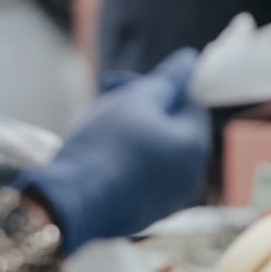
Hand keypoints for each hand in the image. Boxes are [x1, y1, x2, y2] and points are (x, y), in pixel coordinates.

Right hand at [13, 49, 210, 254]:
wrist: (74, 202)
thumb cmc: (105, 145)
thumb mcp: (135, 101)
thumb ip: (167, 80)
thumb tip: (191, 60)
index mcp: (196, 146)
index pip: (192, 102)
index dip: (160, 86)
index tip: (125, 82)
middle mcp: (193, 174)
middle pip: (175, 127)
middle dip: (143, 106)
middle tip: (106, 96)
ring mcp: (174, 197)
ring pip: (160, 150)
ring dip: (135, 130)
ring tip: (99, 123)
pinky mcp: (153, 211)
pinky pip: (148, 174)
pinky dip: (131, 158)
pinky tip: (102, 153)